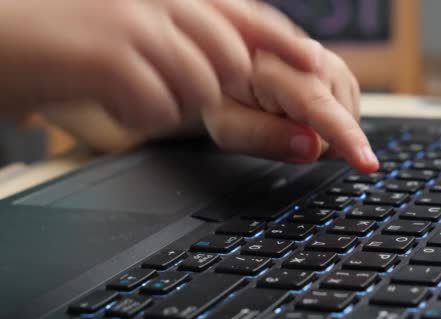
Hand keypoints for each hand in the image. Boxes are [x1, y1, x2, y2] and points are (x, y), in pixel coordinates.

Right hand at [0, 0, 317, 131]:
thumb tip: (229, 61)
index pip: (242, 14)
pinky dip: (141, 116)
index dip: (282, 40)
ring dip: (172, 103)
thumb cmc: (59, 37)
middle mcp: (155, 2)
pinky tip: (112, 103)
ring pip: (199, 86)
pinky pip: (159, 107)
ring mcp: (134, 27)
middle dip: (218, 88)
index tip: (313, 62)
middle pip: (229, 58)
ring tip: (131, 93)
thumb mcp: (127, 26)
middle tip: (177, 90)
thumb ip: (178, 36)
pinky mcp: (109, 58)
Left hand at [203, 50, 378, 172]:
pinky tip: (303, 113)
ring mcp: (329, 60)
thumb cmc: (225, 96)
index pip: (315, 105)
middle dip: (312, 139)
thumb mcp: (228, 127)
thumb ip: (264, 138)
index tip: (366, 162)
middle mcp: (307, 54)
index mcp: (271, 65)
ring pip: (347, 119)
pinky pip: (350, 114)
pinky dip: (329, 123)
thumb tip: (312, 148)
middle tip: (276, 126)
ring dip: (321, 132)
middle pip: (335, 120)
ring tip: (287, 116)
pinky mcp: (341, 70)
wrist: (232, 65)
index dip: (344, 136)